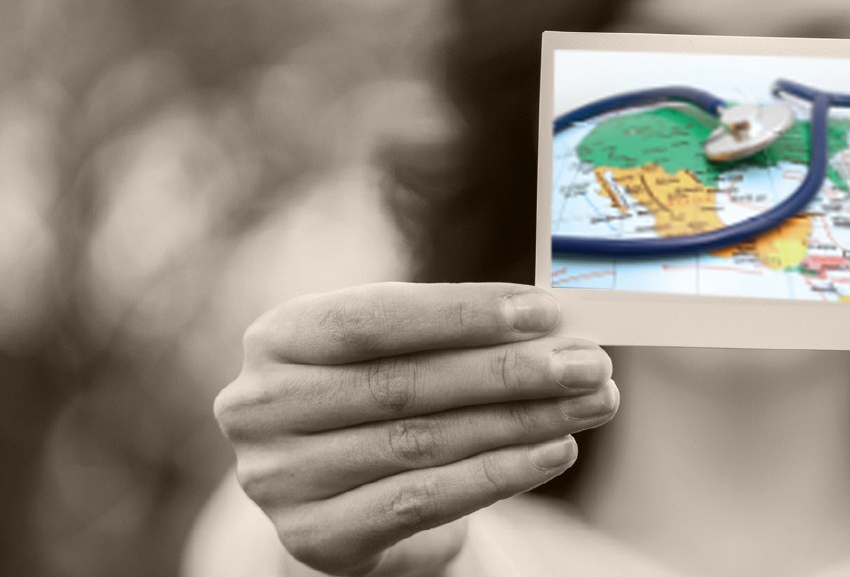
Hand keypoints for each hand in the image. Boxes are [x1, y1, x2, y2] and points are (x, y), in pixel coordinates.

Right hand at [213, 283, 617, 575]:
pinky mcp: (312, 537)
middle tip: (588, 364)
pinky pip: (420, 502)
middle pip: (405, 384)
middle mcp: (260, 407)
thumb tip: (554, 328)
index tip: (545, 312)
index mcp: (277, 338)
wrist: (349, 499)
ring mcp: (279, 478)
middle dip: (510, 372)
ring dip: (520, 422)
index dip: (463, 314)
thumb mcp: (405, 355)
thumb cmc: (387, 404)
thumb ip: (459, 336)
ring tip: (589, 405)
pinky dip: (497, 475)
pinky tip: (553, 452)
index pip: (373, 318)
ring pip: (420, 443)